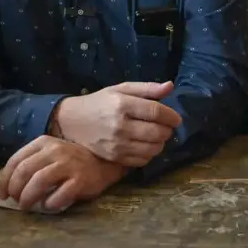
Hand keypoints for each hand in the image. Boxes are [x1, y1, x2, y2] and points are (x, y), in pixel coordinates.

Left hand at [0, 136, 126, 211]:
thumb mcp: (50, 153)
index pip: (15, 161)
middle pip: (24, 172)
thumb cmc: (72, 160)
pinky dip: (49, 204)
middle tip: (17, 202)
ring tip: (27, 207)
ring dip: (28, 198)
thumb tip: (11, 186)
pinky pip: (59, 195)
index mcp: (43, 143)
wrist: (104, 161)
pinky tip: (48, 206)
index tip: (3, 195)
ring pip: (38, 182)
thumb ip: (32, 163)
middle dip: (15, 191)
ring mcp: (68, 164)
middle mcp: (54, 151)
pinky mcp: (80, 180)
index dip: (5, 180)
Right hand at [54, 81, 181, 166]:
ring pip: (152, 149)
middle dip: (168, 130)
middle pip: (157, 132)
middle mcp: (120, 126)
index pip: (155, 111)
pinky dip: (149, 154)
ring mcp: (117, 144)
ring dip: (161, 143)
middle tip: (166, 127)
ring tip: (156, 136)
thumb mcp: (121, 89)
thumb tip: (170, 86)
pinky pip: (142, 160)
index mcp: (122, 104)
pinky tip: (145, 145)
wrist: (72, 121)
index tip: (176, 118)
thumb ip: (147, 88)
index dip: (171, 116)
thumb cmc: (100, 102)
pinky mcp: (114, 158)